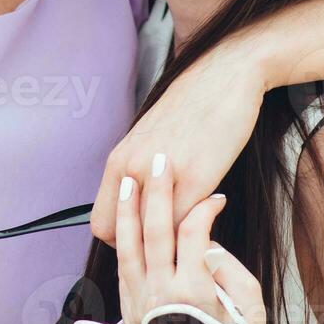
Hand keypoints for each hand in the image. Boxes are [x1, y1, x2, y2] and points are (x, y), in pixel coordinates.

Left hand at [91, 47, 263, 247]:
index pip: (100, 225)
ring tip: (195, 227)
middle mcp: (131, 169)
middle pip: (124, 236)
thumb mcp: (149, 141)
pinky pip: (189, 223)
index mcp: (118, 162)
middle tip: (172, 239)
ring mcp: (161, 175)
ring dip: (176, 240)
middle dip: (148, 246)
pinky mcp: (196, 176)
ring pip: (159, 235)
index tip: (148, 234)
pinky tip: (213, 207)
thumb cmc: (190, 110)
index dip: (124, 238)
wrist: (223, 76)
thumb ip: (137, 173)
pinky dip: (200, 226)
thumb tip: (138, 208)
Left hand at [115, 156, 270, 323]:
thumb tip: (200, 235)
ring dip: (128, 211)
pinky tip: (126, 219)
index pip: (193, 233)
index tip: (215, 198)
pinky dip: (124, 241)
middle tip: (159, 162)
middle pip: (153, 232)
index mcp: (194, 293)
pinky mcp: (130, 313)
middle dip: (156, 191)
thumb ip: (223, 260)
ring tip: (129, 181)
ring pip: (127, 247)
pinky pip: (123, 269)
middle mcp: (161, 297)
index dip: (205, 208)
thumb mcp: (248, 298)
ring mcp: (140, 306)